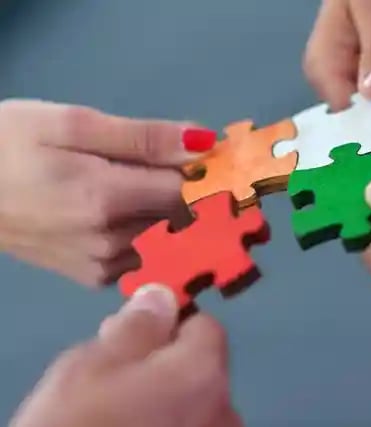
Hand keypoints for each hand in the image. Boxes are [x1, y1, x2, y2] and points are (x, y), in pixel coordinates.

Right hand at [0, 99, 214, 285]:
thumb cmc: (9, 144)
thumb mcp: (73, 124)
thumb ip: (143, 137)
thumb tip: (205, 143)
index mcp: (105, 200)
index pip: (188, 195)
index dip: (211, 178)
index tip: (221, 162)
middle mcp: (111, 243)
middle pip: (182, 221)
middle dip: (199, 196)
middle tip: (195, 169)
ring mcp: (103, 267)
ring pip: (167, 240)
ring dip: (178, 215)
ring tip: (158, 187)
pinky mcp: (95, 278)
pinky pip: (146, 256)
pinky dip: (155, 234)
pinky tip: (138, 212)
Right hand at [10, 284, 242, 426]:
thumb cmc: (77, 425)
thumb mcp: (92, 364)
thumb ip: (137, 326)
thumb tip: (162, 296)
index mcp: (204, 372)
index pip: (205, 326)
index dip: (170, 326)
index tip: (133, 339)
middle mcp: (226, 409)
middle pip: (203, 368)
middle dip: (168, 365)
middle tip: (116, 381)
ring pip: (197, 404)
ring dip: (170, 400)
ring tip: (122, 414)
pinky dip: (173, 424)